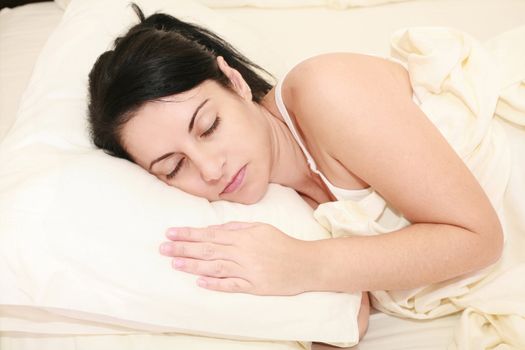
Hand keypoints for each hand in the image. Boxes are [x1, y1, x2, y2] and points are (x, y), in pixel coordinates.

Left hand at [159, 222, 312, 294]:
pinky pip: (232, 285)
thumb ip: (237, 226)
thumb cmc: (282, 243)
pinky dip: (215, 284)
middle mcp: (243, 252)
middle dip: (184, 248)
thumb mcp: (261, 227)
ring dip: (193, 265)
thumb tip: (215, 227)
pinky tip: (199, 282)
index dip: (189, 234)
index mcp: (244, 236)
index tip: (171, 233)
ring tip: (174, 263)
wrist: (306, 264)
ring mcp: (248, 270)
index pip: (210, 234)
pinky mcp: (254, 286)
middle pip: (208, 249)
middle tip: (163, 247)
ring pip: (215, 266)